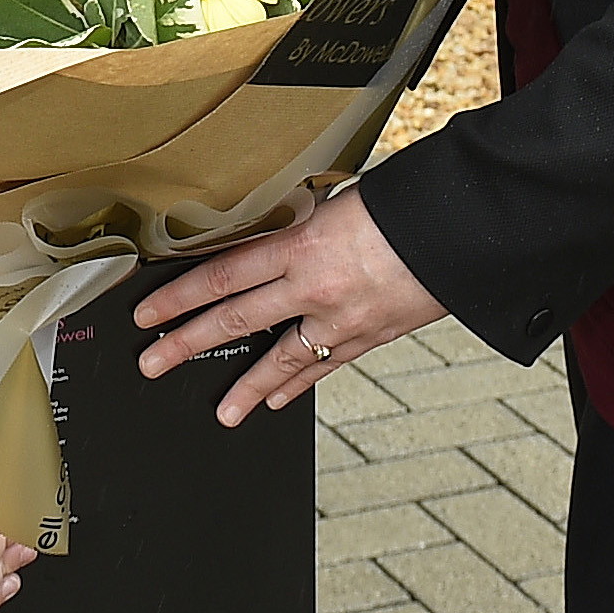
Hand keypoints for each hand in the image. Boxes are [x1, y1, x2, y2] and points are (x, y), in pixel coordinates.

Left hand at [131, 185, 447, 428]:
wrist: (465, 230)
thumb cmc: (403, 205)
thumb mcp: (335, 201)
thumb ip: (296, 223)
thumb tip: (265, 232)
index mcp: (299, 244)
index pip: (220, 276)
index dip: (178, 297)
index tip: (148, 314)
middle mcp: (312, 286)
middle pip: (235, 320)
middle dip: (187, 344)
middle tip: (153, 364)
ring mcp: (340, 319)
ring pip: (279, 359)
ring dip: (244, 387)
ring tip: (220, 412)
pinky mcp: (368, 337)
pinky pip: (323, 367)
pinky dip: (296, 385)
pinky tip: (276, 400)